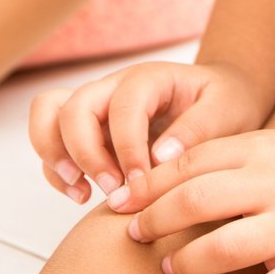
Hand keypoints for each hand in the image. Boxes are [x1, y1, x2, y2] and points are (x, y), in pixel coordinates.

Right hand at [30, 60, 272, 208]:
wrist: (221, 100)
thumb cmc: (225, 104)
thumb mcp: (226, 111)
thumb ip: (197, 130)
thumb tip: (159, 157)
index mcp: (149, 78)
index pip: (122, 107)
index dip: (127, 147)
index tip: (142, 182)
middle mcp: (113, 87)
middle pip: (72, 106)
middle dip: (85, 153)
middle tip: (113, 189)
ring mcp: (96, 106)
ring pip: (48, 114)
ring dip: (56, 155)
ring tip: (82, 192)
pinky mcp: (88, 129)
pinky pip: (50, 141)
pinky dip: (55, 170)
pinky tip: (82, 195)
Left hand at [117, 131, 274, 273]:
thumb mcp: (274, 145)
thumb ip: (226, 158)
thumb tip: (162, 178)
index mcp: (262, 149)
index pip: (189, 162)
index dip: (147, 184)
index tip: (120, 201)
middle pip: (196, 200)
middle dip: (155, 221)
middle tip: (135, 235)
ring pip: (222, 249)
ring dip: (187, 262)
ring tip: (172, 267)